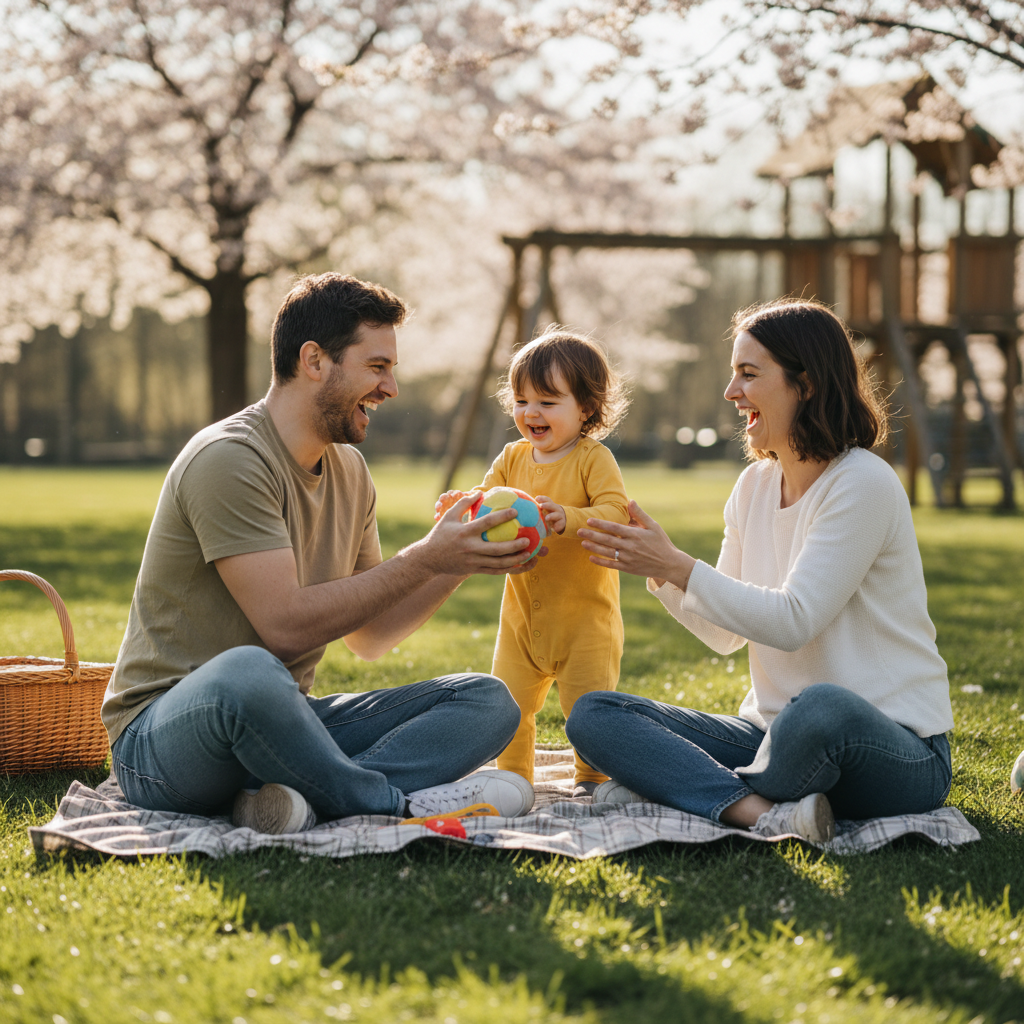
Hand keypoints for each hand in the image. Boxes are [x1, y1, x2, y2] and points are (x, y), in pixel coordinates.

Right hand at [423, 493, 538, 575]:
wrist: (428, 559)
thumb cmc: (440, 535)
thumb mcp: (448, 517)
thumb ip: (463, 504)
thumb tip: (479, 493)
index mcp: (464, 533)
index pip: (486, 523)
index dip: (501, 517)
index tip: (515, 511)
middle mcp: (470, 548)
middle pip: (496, 549)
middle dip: (514, 546)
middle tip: (528, 539)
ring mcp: (473, 561)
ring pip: (498, 563)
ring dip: (515, 560)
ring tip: (529, 554)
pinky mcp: (474, 570)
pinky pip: (494, 571)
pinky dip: (508, 569)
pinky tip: (519, 565)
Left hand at [536, 495, 565, 535]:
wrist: (562, 520)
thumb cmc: (550, 514)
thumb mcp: (546, 510)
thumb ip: (539, 509)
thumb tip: (526, 508)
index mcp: (551, 504)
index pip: (547, 500)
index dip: (542, 499)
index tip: (536, 499)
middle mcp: (556, 509)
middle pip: (552, 505)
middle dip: (546, 505)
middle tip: (541, 506)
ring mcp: (560, 515)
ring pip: (557, 515)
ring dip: (551, 516)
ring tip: (546, 518)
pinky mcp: (562, 523)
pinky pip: (560, 524)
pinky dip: (557, 526)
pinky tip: (554, 528)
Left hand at [577, 499, 695, 588]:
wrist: (669, 564)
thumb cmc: (661, 542)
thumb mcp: (653, 526)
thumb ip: (640, 514)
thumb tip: (630, 500)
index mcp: (635, 535)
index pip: (614, 528)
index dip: (601, 524)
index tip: (589, 520)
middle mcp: (630, 546)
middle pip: (607, 540)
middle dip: (592, 535)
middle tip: (579, 531)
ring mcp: (628, 558)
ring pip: (607, 552)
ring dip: (593, 548)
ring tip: (582, 543)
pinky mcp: (628, 568)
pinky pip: (612, 564)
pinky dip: (601, 562)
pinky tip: (591, 558)